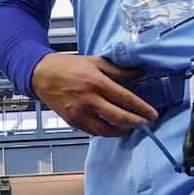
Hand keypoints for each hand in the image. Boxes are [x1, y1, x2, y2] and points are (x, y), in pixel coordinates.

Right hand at [32, 52, 155, 136]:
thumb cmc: (67, 66)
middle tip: (148, 125)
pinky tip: (114, 129)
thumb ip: (118, 70)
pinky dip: (106, 132)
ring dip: (122, 131)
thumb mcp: (94, 62)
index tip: (153, 114)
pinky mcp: (73, 122)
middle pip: (119, 118)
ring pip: (107, 130)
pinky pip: (94, 132)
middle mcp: (88, 100)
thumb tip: (139, 73)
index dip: (141, 109)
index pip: (125, 99)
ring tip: (132, 129)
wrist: (41, 75)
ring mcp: (80, 113)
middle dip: (137, 124)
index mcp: (96, 82)